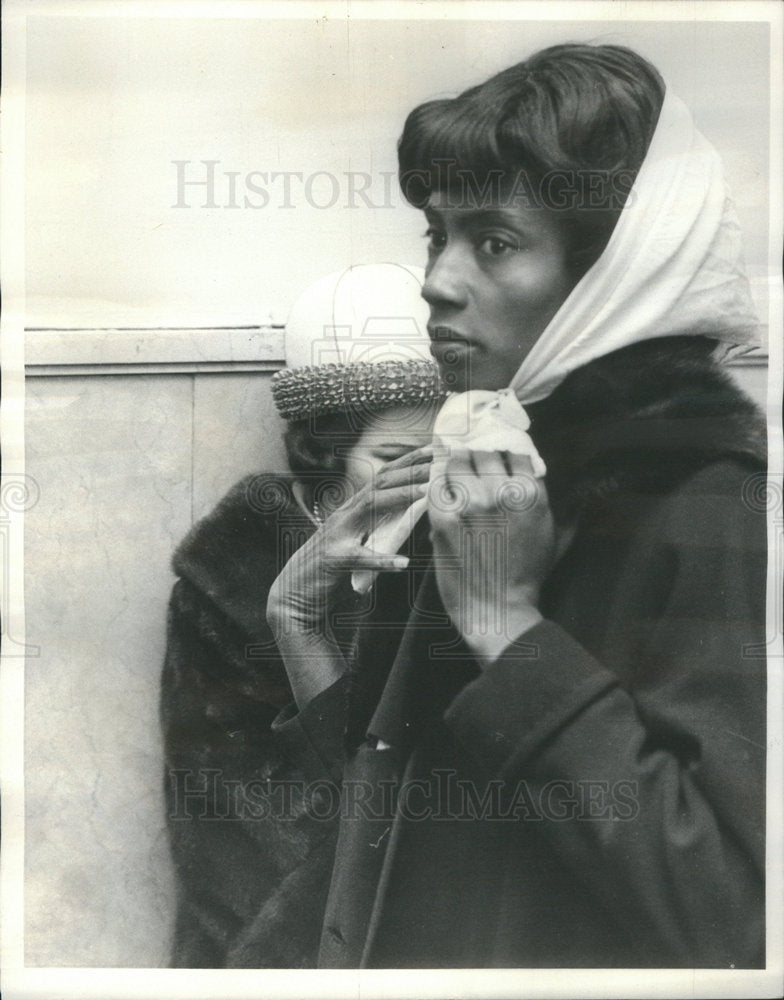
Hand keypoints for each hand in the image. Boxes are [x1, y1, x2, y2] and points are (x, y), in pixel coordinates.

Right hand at [267, 446, 431, 635]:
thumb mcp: (357, 542)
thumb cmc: (330, 571)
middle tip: (437, 460)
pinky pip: (360, 558)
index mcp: (352, 511)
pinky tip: (403, 563)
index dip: (406, 462)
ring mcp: (337, 535)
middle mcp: (344, 516)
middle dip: (409, 469)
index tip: (433, 450)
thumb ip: (378, 527)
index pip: (381, 479)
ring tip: (426, 492)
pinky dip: (382, 560)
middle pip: (378, 484)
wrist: (294, 596)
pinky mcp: (333, 561)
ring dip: (399, 497)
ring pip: (369, 507)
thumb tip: (412, 517)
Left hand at [428, 449, 572, 666]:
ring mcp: (471, 503)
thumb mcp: (556, 537)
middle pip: (484, 449)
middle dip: (477, 449)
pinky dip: (438, 481)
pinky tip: (439, 484)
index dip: (503, 445)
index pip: (514, 449)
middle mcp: (501, 492)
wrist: (498, 610)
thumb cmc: (527, 577)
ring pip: (458, 460)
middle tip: (470, 450)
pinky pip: (437, 484)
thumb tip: (568, 483)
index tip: (494, 445)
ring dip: (455, 462)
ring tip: (453, 464)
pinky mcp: (444, 517)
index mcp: (530, 494)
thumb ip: (564, 506)